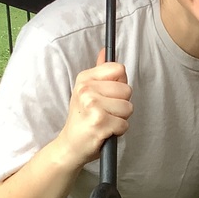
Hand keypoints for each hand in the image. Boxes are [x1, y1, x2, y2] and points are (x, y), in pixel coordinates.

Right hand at [58, 48, 132, 165]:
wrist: (70, 146)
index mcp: (85, 78)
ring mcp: (92, 105)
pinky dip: (118, 131)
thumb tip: (105, 51)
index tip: (109, 95)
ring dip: (120, 119)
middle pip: (127, 89)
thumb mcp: (87, 92)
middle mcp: (86, 89)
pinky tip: (105, 131)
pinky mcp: (99, 122)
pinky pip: (124, 124)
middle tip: (105, 112)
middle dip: (121, 104)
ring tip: (105, 122)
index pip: (119, 69)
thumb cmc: (83, 119)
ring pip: (128, 107)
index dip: (119, 84)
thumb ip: (100, 72)